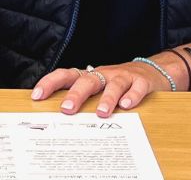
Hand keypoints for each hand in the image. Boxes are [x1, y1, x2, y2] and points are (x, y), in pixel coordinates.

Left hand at [31, 58, 174, 116]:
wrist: (153, 71)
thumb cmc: (119, 84)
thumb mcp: (99, 88)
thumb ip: (83, 99)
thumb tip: (57, 119)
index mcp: (90, 76)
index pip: (66, 75)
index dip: (50, 83)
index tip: (37, 95)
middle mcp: (104, 74)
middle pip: (88, 80)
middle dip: (76, 94)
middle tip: (67, 109)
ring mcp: (123, 76)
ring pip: (113, 84)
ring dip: (106, 98)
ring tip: (101, 113)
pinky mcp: (142, 81)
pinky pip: (137, 87)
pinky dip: (132, 95)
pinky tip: (127, 105)